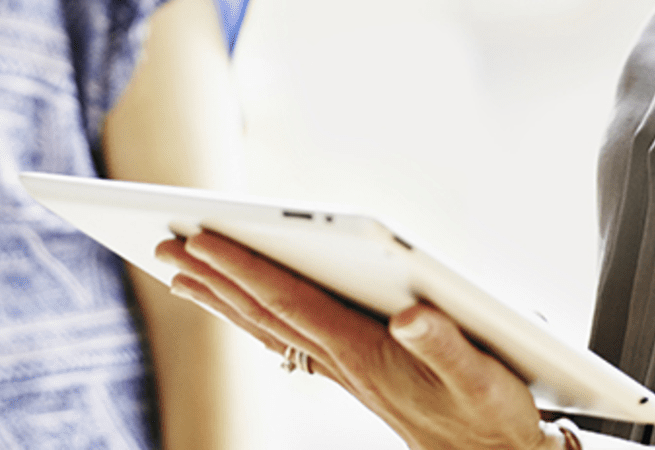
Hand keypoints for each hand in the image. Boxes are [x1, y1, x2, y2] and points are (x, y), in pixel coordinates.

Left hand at [156, 230, 550, 449]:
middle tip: (165, 246)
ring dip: (222, 296)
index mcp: (362, 351)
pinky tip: (240, 305)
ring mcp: (341, 368)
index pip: (287, 301)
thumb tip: (408, 316)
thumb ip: (444, 343)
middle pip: (262, 311)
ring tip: (181, 273)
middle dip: (213, 276)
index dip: (242, 267)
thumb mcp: (480, 376)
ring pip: (266, 326)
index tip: (200, 239)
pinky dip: (253, 313)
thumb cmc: (489, 413)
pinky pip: (286, 335)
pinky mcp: (352, 370)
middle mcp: (341, 360)